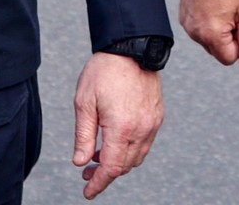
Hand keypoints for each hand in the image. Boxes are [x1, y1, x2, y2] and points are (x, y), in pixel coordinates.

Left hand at [72, 52, 163, 199]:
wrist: (132, 47)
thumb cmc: (105, 71)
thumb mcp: (84, 102)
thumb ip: (83, 136)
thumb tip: (81, 163)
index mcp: (121, 128)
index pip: (111, 168)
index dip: (98, 185)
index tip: (87, 193)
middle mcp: (141, 130)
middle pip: (124, 166)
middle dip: (105, 174)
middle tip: (87, 171)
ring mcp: (152, 124)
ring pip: (136, 158)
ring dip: (118, 162)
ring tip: (98, 155)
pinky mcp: (157, 117)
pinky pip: (144, 144)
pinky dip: (129, 150)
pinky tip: (115, 141)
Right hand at [179, 0, 238, 71]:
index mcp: (212, 34)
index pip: (230, 59)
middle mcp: (195, 33)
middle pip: (218, 52)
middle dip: (228, 38)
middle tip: (232, 13)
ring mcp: (186, 25)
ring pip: (208, 41)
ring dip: (218, 30)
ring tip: (222, 6)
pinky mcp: (183, 16)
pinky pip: (199, 30)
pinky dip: (207, 22)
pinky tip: (211, 4)